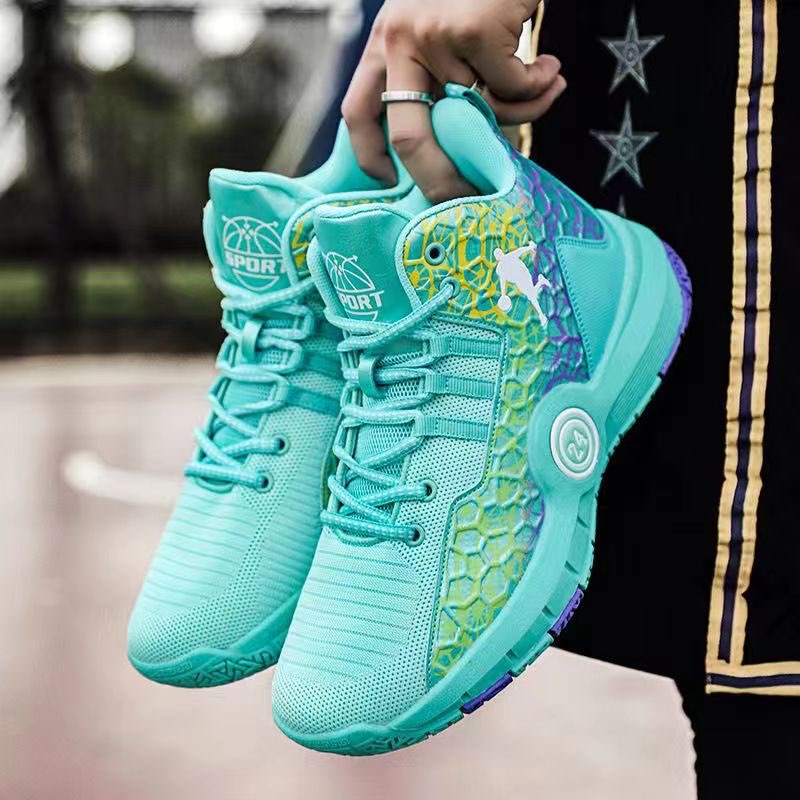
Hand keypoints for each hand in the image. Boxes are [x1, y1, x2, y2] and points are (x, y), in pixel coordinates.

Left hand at [342, 0, 565, 202]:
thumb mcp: (442, 32)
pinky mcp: (471, 31)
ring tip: (546, 84)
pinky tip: (551, 66)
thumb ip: (440, 81)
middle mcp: (400, 40)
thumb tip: (464, 150)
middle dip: (439, 180)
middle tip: (467, 197)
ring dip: (523, 111)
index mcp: (386, 43)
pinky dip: (538, 87)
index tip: (389, 183)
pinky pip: (509, 90)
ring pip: (480, 113)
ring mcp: (433, 35)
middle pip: (409, 137)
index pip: (357, 111)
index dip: (369, 155)